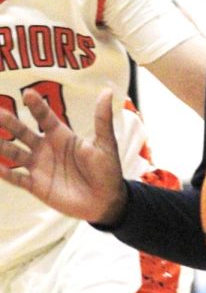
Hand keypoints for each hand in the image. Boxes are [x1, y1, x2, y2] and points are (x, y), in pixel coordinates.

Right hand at [0, 88, 128, 224]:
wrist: (106, 201)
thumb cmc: (107, 171)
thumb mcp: (105, 143)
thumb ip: (102, 119)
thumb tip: (107, 91)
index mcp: (61, 136)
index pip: (45, 118)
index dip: (37, 106)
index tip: (27, 93)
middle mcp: (46, 149)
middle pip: (23, 133)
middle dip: (10, 122)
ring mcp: (40, 167)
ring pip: (16, 153)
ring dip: (3, 146)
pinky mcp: (37, 186)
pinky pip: (18, 179)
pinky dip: (6, 173)